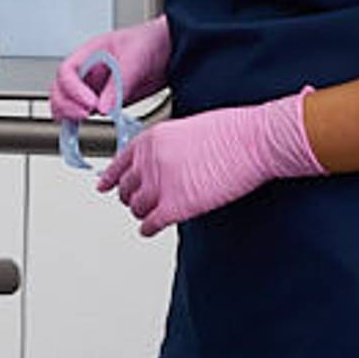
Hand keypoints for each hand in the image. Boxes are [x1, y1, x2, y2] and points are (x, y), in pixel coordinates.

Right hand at [48, 15, 172, 122]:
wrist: (170, 51)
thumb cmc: (151, 42)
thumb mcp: (136, 57)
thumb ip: (120, 82)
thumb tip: (105, 107)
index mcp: (89, 53)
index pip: (67, 71)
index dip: (73, 89)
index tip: (91, 103)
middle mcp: (87, 71)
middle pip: (59, 89)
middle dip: (66, 104)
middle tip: (86, 114)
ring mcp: (94, 87)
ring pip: (66, 103)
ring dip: (69, 114)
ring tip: (87, 120)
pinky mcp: (104, 102)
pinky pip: (83, 113)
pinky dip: (79, 123)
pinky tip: (86, 128)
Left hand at [94, 89, 319, 235]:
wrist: (253, 141)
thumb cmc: (231, 131)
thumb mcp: (186, 129)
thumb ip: (165, 147)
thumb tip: (159, 164)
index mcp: (151, 139)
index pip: (119, 163)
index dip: (111, 178)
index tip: (104, 186)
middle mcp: (149, 161)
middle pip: (126, 188)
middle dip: (131, 196)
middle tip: (136, 202)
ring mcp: (160, 185)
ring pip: (137, 208)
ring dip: (142, 213)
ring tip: (150, 214)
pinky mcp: (175, 206)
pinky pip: (150, 224)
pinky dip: (148, 229)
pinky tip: (151, 228)